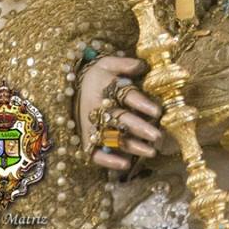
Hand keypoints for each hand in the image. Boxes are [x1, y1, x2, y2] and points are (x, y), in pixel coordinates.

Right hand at [77, 56, 162, 170]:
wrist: (70, 88)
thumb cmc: (96, 75)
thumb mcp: (108, 63)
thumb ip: (125, 64)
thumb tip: (142, 65)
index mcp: (105, 87)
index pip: (126, 96)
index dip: (141, 104)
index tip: (158, 111)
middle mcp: (98, 107)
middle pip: (121, 119)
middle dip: (140, 128)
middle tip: (157, 136)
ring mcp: (91, 125)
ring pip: (112, 137)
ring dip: (131, 146)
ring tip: (151, 151)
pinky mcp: (86, 139)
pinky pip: (94, 153)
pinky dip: (108, 161)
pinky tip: (125, 165)